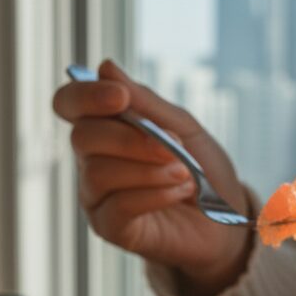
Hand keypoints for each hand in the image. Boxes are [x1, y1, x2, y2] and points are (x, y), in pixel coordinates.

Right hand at [52, 60, 251, 293]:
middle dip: (131, 139)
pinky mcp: (109, 228)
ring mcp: (96, 197)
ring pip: (99, 172)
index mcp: (104, 128)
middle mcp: (91, 161)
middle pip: (82, 137)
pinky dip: (154, 194)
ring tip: (185, 174)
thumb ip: (146, 103)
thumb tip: (105, 67)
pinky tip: (178, 192)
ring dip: (148, 169)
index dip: (85, 96)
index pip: (69, 104)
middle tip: (174, 148)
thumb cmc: (203, 171)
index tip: (120, 97)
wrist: (226, 222)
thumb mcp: (183, 128)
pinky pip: (118, 205)